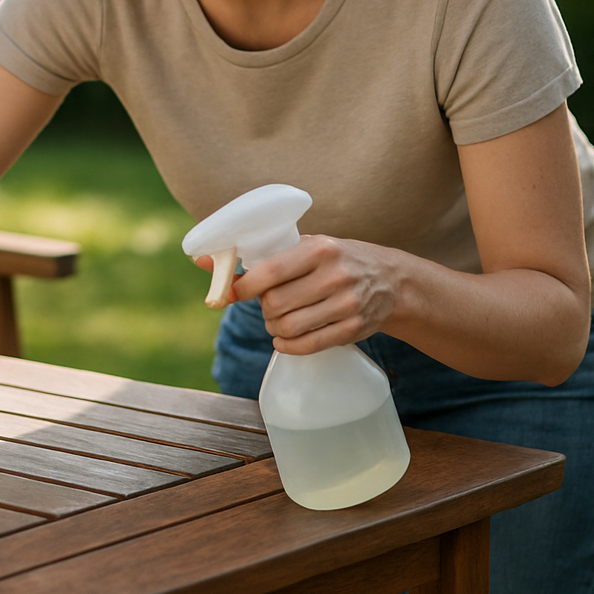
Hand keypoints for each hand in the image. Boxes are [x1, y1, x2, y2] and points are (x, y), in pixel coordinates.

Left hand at [227, 235, 400, 354]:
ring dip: (274, 328)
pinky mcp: (353, 329)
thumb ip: (261, 258)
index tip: (234, 292)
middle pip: (275, 304)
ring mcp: (346, 304)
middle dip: (263, 309)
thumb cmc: (335, 260)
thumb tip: (202, 261)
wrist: (390, 280)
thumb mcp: (305, 248)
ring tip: (278, 320)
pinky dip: (288, 346)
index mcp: (319, 249)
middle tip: (267, 306)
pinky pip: (308, 345)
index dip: (244, 287)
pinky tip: (284, 339)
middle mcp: (334, 275)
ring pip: (288, 327)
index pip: (269, 272)